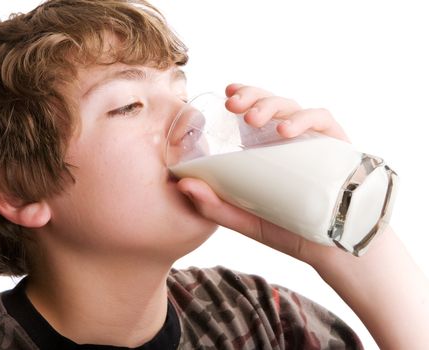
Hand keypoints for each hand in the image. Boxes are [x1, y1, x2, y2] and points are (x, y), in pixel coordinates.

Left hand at [176, 84, 349, 265]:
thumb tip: (182, 184)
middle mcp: (290, 140)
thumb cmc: (288, 230)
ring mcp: (314, 141)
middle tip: (232, 105)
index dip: (243, 94)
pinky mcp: (337, 146)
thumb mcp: (246, 219)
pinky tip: (285, 131)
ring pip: (293, 107)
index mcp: (268, 149)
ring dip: (271, 106)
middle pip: (271, 103)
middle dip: (252, 96)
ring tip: (253, 120)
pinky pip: (322, 121)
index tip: (227, 93)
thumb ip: (215, 206)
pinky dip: (303, 120)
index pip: (255, 110)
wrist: (332, 251)